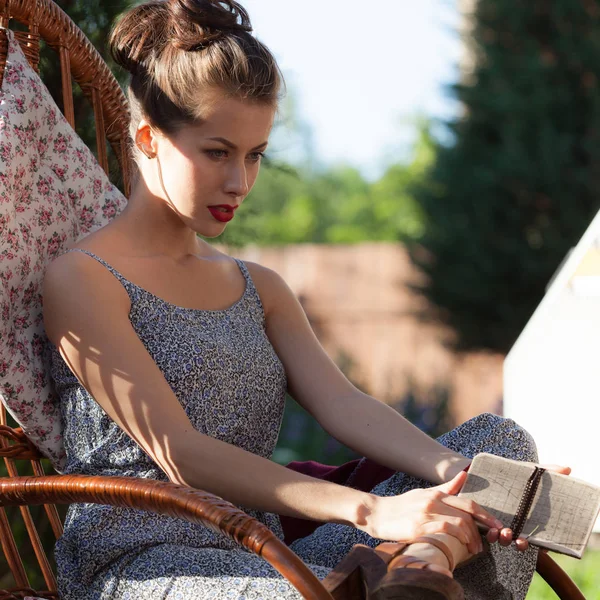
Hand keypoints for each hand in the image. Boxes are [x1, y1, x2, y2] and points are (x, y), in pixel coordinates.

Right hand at [361, 471, 503, 554]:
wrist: (377, 513)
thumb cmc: (401, 506)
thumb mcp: (424, 494)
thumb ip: (445, 488)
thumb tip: (464, 475)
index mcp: (436, 494)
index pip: (467, 502)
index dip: (485, 515)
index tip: (497, 526)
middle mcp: (433, 500)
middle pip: (467, 511)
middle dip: (483, 526)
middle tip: (490, 540)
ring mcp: (426, 512)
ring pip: (459, 521)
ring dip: (471, 537)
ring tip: (474, 549)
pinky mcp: (419, 525)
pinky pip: (445, 528)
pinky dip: (457, 537)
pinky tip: (461, 546)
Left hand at [486, 463, 571, 551]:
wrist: (489, 470)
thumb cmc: (515, 475)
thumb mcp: (529, 472)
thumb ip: (547, 471)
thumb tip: (567, 468)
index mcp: (529, 519)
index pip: (540, 539)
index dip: (543, 546)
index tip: (543, 547)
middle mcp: (516, 526)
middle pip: (521, 543)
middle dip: (520, 544)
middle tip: (520, 540)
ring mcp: (500, 525)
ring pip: (503, 540)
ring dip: (504, 539)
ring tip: (503, 532)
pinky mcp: (485, 521)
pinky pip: (488, 534)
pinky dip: (490, 535)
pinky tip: (489, 530)